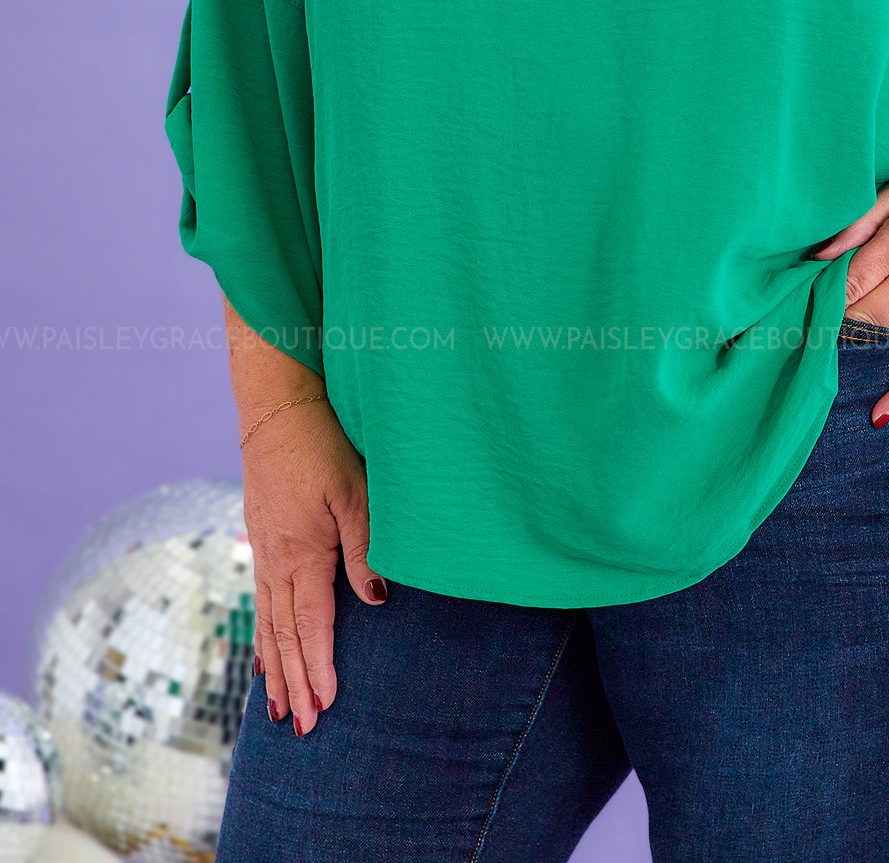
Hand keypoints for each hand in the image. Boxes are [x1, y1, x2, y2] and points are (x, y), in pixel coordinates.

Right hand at [242, 396, 385, 733]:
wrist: (276, 408)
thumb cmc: (321, 444)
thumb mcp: (353, 490)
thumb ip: (366, 546)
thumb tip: (378, 600)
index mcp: (301, 552)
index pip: (310, 623)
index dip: (319, 666)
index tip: (324, 706)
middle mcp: (276, 560)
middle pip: (284, 634)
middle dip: (294, 682)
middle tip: (302, 727)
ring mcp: (264, 551)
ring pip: (268, 623)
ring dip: (275, 668)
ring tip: (276, 710)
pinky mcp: (263, 540)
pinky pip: (262, 601)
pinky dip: (264, 636)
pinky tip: (265, 654)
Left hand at [813, 152, 888, 423]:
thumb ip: (862, 221)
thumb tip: (821, 255)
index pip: (850, 279)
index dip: (827, 290)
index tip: (811, 296)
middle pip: (865, 311)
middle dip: (843, 312)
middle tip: (830, 311)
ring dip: (873, 328)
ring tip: (855, 327)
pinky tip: (881, 413)